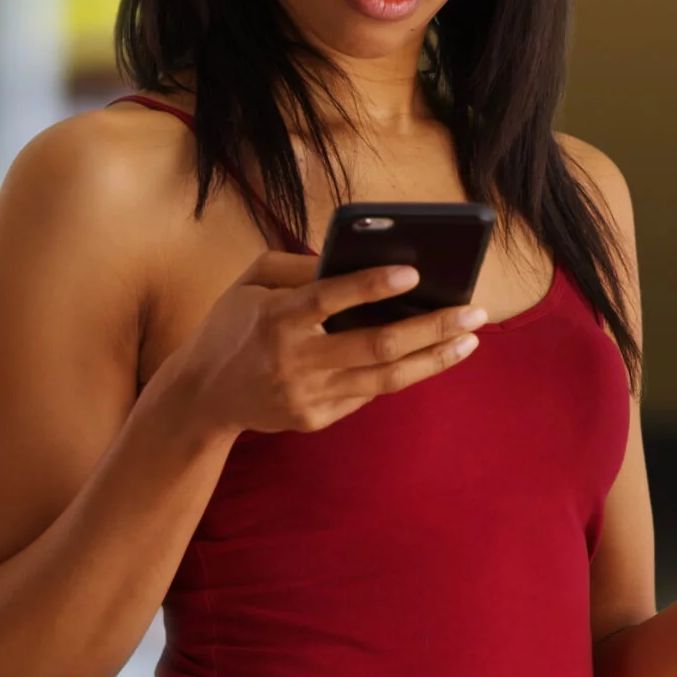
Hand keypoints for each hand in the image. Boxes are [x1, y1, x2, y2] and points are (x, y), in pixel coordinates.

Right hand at [159, 251, 485, 435]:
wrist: (202, 395)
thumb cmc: (233, 324)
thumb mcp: (251, 281)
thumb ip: (298, 266)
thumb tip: (357, 257)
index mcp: (274, 317)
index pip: (329, 299)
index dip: (372, 286)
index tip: (415, 272)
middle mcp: (293, 360)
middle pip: (374, 345)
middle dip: (431, 327)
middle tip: (473, 311)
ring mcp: (306, 396)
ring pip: (385, 378)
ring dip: (434, 358)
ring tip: (470, 339)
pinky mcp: (315, 419)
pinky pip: (368, 393)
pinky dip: (402, 372)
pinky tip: (432, 355)